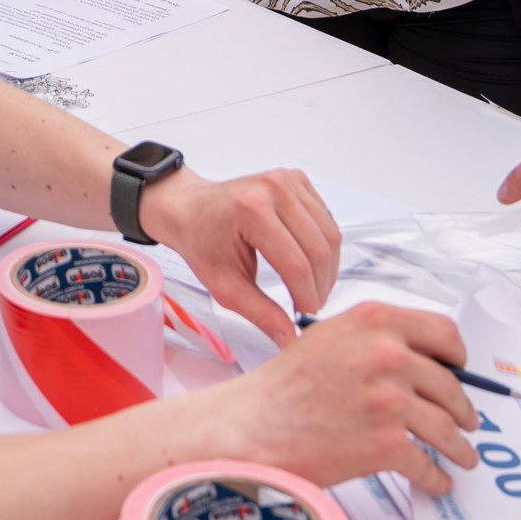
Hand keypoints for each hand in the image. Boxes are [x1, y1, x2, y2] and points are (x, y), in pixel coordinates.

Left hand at [138, 169, 340, 345]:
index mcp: (251, 210)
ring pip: (330, 235)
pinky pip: (326, 220)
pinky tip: (308, 263)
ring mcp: (288, 180)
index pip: (296, 264)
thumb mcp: (224, 285)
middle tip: (309, 306)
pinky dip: (324, 247)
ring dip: (327, 269)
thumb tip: (290, 339)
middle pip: (319, 249)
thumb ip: (261, 313)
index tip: (304, 316)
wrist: (190, 209)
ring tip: (310, 288)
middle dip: (320, 286)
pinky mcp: (297, 180)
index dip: (306, 296)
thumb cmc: (202, 241)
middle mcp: (274, 189)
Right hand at [225, 302, 479, 493]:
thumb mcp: (332, 337)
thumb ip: (376, 338)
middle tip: (467, 421)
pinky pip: (427, 464)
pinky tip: (436, 479)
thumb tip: (421, 359)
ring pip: (447, 428)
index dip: (458, 357)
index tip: (460, 371)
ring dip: (459, 446)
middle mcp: (387, 355)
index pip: (444, 333)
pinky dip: (436, 477)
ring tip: (462, 454)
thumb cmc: (285, 386)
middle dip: (464, 409)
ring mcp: (389, 400)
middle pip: (451, 385)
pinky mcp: (386, 444)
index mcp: (374, 321)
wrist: (254, 426)